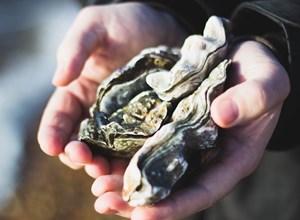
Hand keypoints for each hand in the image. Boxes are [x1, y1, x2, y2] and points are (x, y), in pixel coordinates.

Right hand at [37, 2, 186, 168]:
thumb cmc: (126, 23)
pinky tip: (135, 168)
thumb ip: (75, 49)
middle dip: (79, 156)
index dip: (52, 134)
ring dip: (104, 166)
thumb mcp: (96, 26)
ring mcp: (124, 122)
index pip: (60, 118)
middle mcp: (99, 112)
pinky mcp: (147, 125)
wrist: (163, 27)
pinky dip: (132, 162)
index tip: (51, 146)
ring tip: (107, 172)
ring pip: (108, 152)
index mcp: (80, 92)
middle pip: (82, 142)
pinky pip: (136, 148)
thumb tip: (58, 80)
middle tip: (86, 161)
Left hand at [89, 41, 289, 218]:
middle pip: (171, 187)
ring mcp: (185, 141)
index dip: (173, 207)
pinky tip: (103, 152)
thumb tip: (221, 116)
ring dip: (125, 178)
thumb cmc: (260, 73)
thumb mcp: (268, 83)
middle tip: (104, 201)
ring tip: (96, 184)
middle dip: (138, 199)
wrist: (240, 57)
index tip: (141, 215)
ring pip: (154, 168)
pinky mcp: (169, 124)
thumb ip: (253, 99)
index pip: (202, 191)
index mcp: (233, 158)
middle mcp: (205, 156)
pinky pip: (146, 142)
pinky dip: (126, 151)